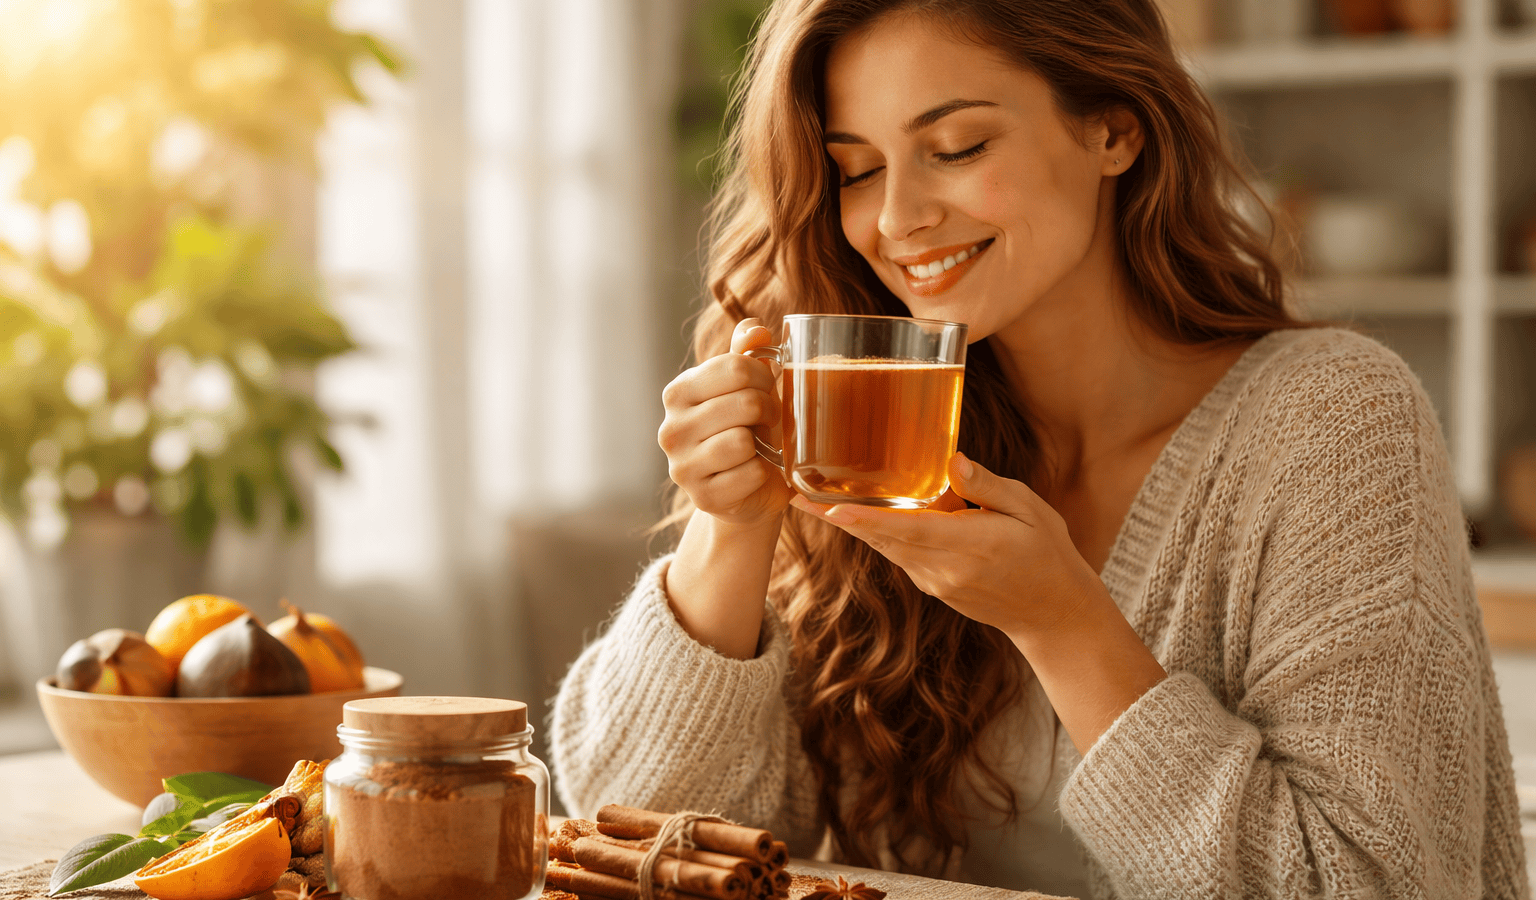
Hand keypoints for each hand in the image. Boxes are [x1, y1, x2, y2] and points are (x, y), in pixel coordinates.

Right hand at [658, 318, 794, 528]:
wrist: (747, 492)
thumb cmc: (747, 430)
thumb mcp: (745, 388)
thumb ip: (747, 355)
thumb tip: (756, 329)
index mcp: (678, 393)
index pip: (735, 367)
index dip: (765, 376)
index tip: (767, 389)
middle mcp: (671, 428)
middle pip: (745, 402)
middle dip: (770, 410)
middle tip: (768, 420)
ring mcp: (682, 466)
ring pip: (743, 439)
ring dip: (765, 443)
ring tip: (760, 446)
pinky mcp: (702, 497)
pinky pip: (750, 473)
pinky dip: (763, 472)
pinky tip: (753, 473)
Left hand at [789, 453, 1104, 640]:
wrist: (1055, 615)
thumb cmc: (1048, 555)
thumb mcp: (1030, 510)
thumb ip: (988, 486)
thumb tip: (952, 461)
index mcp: (970, 545)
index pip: (907, 530)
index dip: (864, 519)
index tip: (828, 507)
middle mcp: (944, 569)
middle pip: (881, 539)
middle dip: (838, 518)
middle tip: (796, 494)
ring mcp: (935, 582)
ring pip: (885, 548)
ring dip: (851, 526)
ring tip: (813, 501)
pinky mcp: (934, 587)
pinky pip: (898, 556)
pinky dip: (876, 535)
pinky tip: (859, 516)